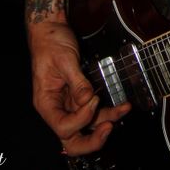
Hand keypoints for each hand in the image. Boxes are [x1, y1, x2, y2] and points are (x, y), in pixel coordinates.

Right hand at [29, 20, 130, 154]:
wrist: (52, 29)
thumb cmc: (51, 42)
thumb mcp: (64, 60)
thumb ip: (77, 81)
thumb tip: (88, 100)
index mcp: (46, 102)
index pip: (63, 126)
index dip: (81, 119)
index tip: (93, 100)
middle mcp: (57, 108)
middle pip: (72, 139)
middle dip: (92, 140)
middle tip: (109, 128)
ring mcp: (69, 103)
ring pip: (88, 125)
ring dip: (106, 120)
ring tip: (123, 109)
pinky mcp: (78, 96)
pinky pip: (93, 110)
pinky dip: (108, 110)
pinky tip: (121, 105)